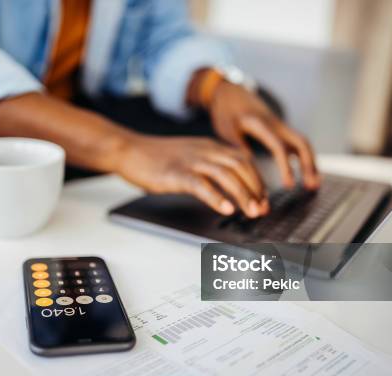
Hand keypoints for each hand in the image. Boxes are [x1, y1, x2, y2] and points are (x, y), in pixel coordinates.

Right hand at [118, 136, 268, 217]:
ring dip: (243, 194)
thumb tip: (227, 187)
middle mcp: (205, 151)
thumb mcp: (189, 156)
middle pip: (240, 166)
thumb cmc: (156, 158)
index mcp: (210, 147)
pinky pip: (201, 184)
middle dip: (256, 188)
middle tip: (262, 209)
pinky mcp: (176, 173)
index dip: (257, 180)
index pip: (243, 160)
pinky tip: (225, 208)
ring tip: (251, 212)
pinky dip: (216, 197)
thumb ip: (208, 167)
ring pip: (226, 175)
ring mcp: (190, 161)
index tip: (263, 199)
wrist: (128, 150)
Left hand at [208, 81, 319, 189]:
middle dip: (309, 164)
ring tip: (314, 184)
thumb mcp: (225, 129)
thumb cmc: (225, 110)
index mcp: (261, 124)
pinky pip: (296, 143)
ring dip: (310, 162)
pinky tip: (306, 172)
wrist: (229, 91)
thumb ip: (238, 146)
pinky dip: (303, 157)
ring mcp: (279, 125)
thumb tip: (249, 169)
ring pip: (302, 143)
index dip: (286, 167)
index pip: (279, 147)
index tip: (289, 185)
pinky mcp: (279, 128)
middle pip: (301, 142)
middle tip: (312, 186)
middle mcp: (275, 124)